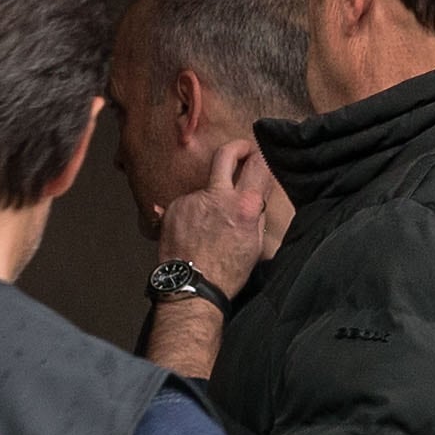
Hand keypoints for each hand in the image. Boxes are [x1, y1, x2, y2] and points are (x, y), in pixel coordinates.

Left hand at [156, 138, 278, 297]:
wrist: (192, 288)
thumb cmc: (227, 272)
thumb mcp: (255, 243)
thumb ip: (256, 214)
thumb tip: (257, 195)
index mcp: (245, 206)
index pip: (258, 164)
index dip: (261, 156)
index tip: (259, 157)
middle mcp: (218, 197)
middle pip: (226, 154)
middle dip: (237, 147)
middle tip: (241, 150)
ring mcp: (193, 200)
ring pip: (204, 186)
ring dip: (209, 198)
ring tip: (208, 227)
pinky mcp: (174, 207)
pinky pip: (187, 202)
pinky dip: (191, 212)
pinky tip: (193, 232)